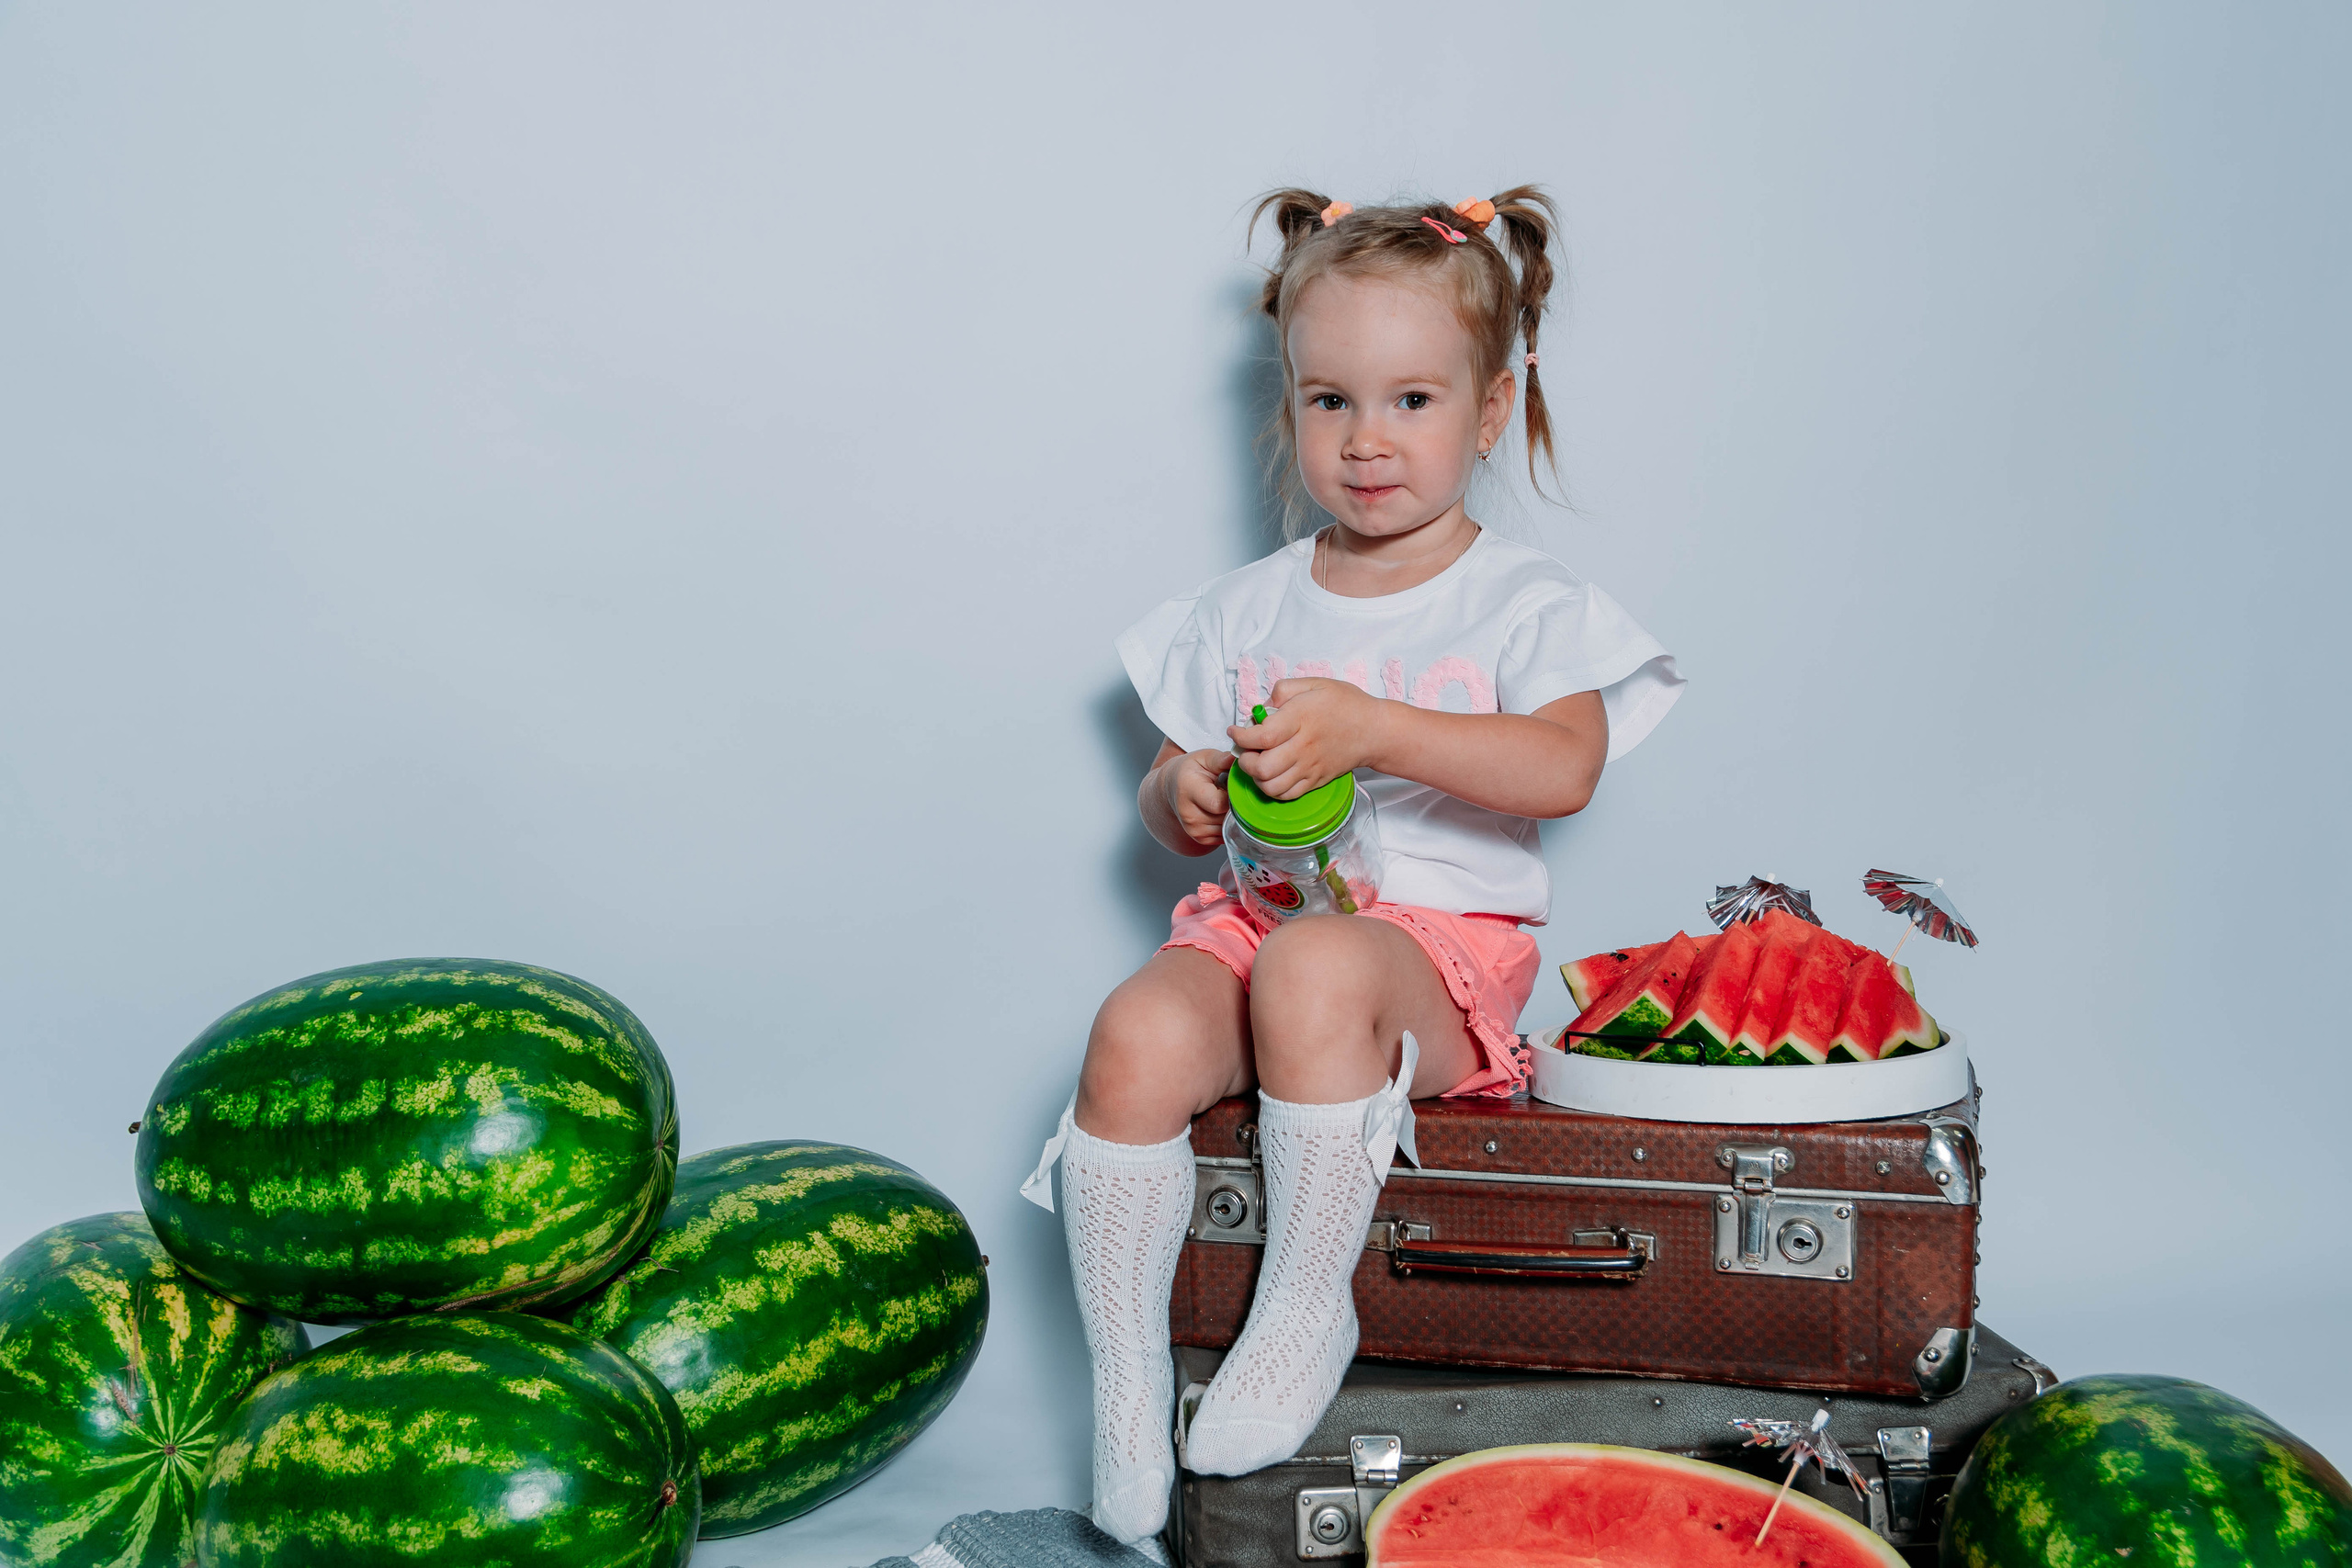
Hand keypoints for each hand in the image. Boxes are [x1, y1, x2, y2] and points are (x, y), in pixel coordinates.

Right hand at [1160, 748, 1233, 846]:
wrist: (1173, 787)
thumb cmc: (1191, 771)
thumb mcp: (1204, 758)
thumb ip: (1221, 759)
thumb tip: (1238, 759)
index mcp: (1188, 790)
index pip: (1219, 803)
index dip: (1232, 795)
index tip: (1233, 785)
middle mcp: (1188, 813)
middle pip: (1225, 816)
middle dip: (1234, 804)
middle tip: (1229, 791)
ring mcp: (1193, 829)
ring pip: (1228, 826)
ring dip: (1232, 815)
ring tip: (1223, 799)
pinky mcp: (1200, 838)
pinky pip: (1225, 834)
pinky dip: (1227, 823)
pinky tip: (1220, 811)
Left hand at [1228, 677, 1385, 800]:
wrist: (1375, 730)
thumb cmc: (1345, 704)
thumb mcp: (1315, 683)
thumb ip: (1283, 690)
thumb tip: (1263, 707)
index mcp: (1301, 719)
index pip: (1262, 736)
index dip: (1241, 736)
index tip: (1235, 730)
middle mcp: (1304, 746)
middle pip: (1263, 767)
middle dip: (1245, 761)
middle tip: (1246, 750)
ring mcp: (1310, 767)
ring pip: (1272, 787)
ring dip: (1257, 778)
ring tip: (1257, 764)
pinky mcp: (1316, 781)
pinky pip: (1287, 795)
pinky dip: (1272, 789)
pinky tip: (1272, 775)